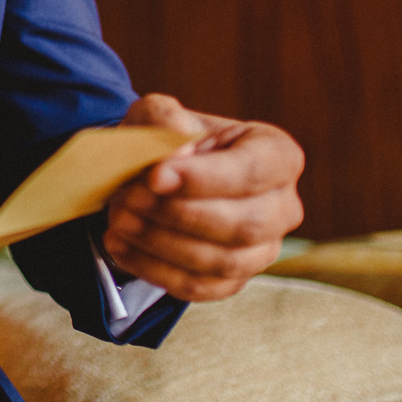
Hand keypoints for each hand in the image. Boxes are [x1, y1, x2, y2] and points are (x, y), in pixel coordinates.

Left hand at [104, 93, 304, 300]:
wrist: (152, 178)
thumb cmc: (165, 141)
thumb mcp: (157, 115)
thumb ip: (165, 119)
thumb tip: (178, 147)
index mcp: (277, 155)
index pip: (254, 171)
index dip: (206, 178)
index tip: (156, 176)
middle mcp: (281, 206)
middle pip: (245, 224)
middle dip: (180, 214)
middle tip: (131, 199)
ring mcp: (263, 249)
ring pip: (224, 261)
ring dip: (164, 244)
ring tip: (120, 221)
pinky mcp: (234, 280)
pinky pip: (201, 286)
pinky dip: (155, 269)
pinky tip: (122, 246)